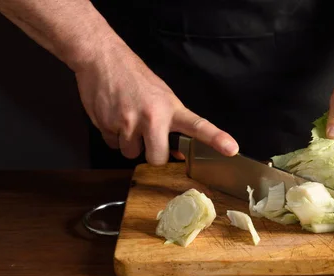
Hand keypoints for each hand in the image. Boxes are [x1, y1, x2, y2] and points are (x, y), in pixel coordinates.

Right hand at [74, 42, 238, 164]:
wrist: (101, 58)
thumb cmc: (134, 77)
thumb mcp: (162, 96)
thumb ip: (172, 123)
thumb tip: (177, 152)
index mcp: (170, 108)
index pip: (198, 125)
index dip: (215, 138)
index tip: (231, 148)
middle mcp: (152, 117)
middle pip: (157, 158)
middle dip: (152, 153)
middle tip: (147, 137)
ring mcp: (128, 122)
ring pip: (131, 153)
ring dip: (129, 143)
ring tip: (127, 119)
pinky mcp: (107, 125)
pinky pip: (112, 145)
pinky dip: (113, 136)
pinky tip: (114, 117)